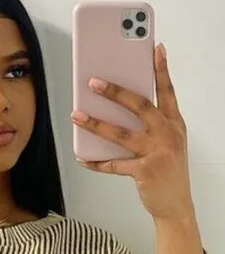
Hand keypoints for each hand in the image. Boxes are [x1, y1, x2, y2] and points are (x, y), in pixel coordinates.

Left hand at [70, 43, 195, 220]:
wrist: (176, 204)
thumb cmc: (168, 169)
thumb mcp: (168, 141)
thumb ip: (153, 123)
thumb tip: (120, 105)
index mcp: (174, 123)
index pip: (167, 91)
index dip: (161, 70)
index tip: (155, 49)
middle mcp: (167, 134)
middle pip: (140, 106)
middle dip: (116, 92)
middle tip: (93, 82)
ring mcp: (157, 153)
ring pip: (121, 134)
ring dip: (96, 123)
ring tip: (76, 115)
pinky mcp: (145, 171)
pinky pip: (114, 164)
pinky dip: (96, 162)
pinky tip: (83, 158)